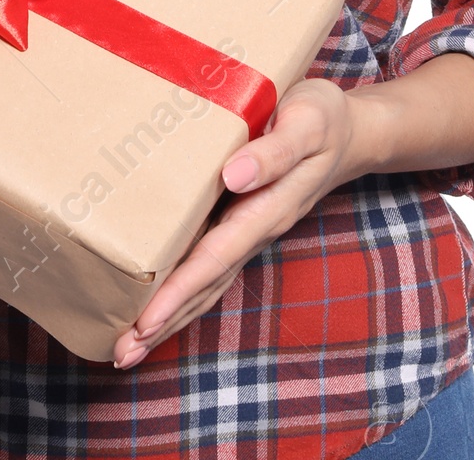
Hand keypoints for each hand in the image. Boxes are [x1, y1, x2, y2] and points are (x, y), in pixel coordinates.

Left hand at [110, 77, 361, 368]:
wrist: (351, 132)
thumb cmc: (323, 120)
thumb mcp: (307, 124)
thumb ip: (275, 151)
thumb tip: (234, 176)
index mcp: (269, 209)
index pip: (215, 258)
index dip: (180, 291)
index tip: (146, 320)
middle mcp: (256, 229)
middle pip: (206, 285)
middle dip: (165, 321)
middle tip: (122, 354)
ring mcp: (250, 230)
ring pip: (206, 282)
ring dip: (170, 316)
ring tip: (128, 346)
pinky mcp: (242, 221)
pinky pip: (208, 263)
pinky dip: (181, 289)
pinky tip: (154, 300)